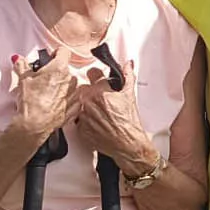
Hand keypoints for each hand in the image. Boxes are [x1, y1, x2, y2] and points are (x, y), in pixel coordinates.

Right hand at [8, 47, 79, 143]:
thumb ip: (22, 65)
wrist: (33, 124)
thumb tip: (20, 60)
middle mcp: (70, 80)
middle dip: (55, 72)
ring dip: (62, 86)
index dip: (55, 53)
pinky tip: (55, 103)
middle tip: (43, 79)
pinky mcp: (74, 108)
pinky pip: (74, 100)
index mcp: (60, 69)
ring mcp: (74, 94)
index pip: (64, 51)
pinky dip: (67, 100)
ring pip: (71, 84)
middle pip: (66, 69)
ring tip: (48, 93)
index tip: (50, 58)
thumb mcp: (22, 79)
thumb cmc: (30, 102)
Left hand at [76, 59, 159, 174]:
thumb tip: (127, 65)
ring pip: (80, 104)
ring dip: (87, 106)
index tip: (99, 79)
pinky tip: (96, 122)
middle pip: (84, 88)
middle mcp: (88, 102)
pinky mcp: (80, 128)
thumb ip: (128, 76)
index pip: (92, 73)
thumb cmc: (129, 122)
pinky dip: (86, 119)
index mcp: (99, 91)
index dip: (97, 76)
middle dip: (92, 92)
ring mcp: (82, 115)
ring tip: (100, 113)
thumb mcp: (130, 95)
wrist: (127, 144)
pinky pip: (79, 119)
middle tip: (103, 100)